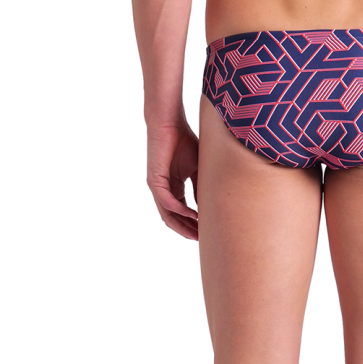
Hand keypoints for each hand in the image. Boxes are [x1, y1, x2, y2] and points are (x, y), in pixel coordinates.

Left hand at [147, 119, 199, 239]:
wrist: (169, 123)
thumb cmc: (183, 140)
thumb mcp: (197, 167)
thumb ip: (200, 186)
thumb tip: (208, 205)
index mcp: (171, 187)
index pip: (181, 211)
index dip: (193, 223)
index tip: (207, 231)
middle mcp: (162, 190)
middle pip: (173, 218)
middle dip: (188, 230)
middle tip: (203, 240)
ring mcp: (157, 187)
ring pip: (168, 214)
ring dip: (183, 226)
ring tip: (197, 234)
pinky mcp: (154, 181)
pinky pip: (167, 202)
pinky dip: (180, 211)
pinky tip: (194, 215)